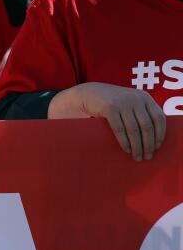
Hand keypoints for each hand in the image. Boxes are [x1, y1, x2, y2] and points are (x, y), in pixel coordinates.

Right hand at [51, 82, 166, 160]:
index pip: (159, 118)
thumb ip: (143, 113)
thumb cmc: (113, 103)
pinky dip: (124, 141)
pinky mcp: (109, 108)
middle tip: (147, 156)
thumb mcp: (131, 103)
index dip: (160, 134)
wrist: (90, 93)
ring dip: (137, 146)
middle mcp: (136, 99)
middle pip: (147, 126)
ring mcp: (122, 102)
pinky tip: (126, 149)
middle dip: (148, 144)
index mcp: (145, 98)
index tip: (157, 147)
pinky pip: (119, 129)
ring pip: (134, 129)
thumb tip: (155, 138)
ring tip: (137, 156)